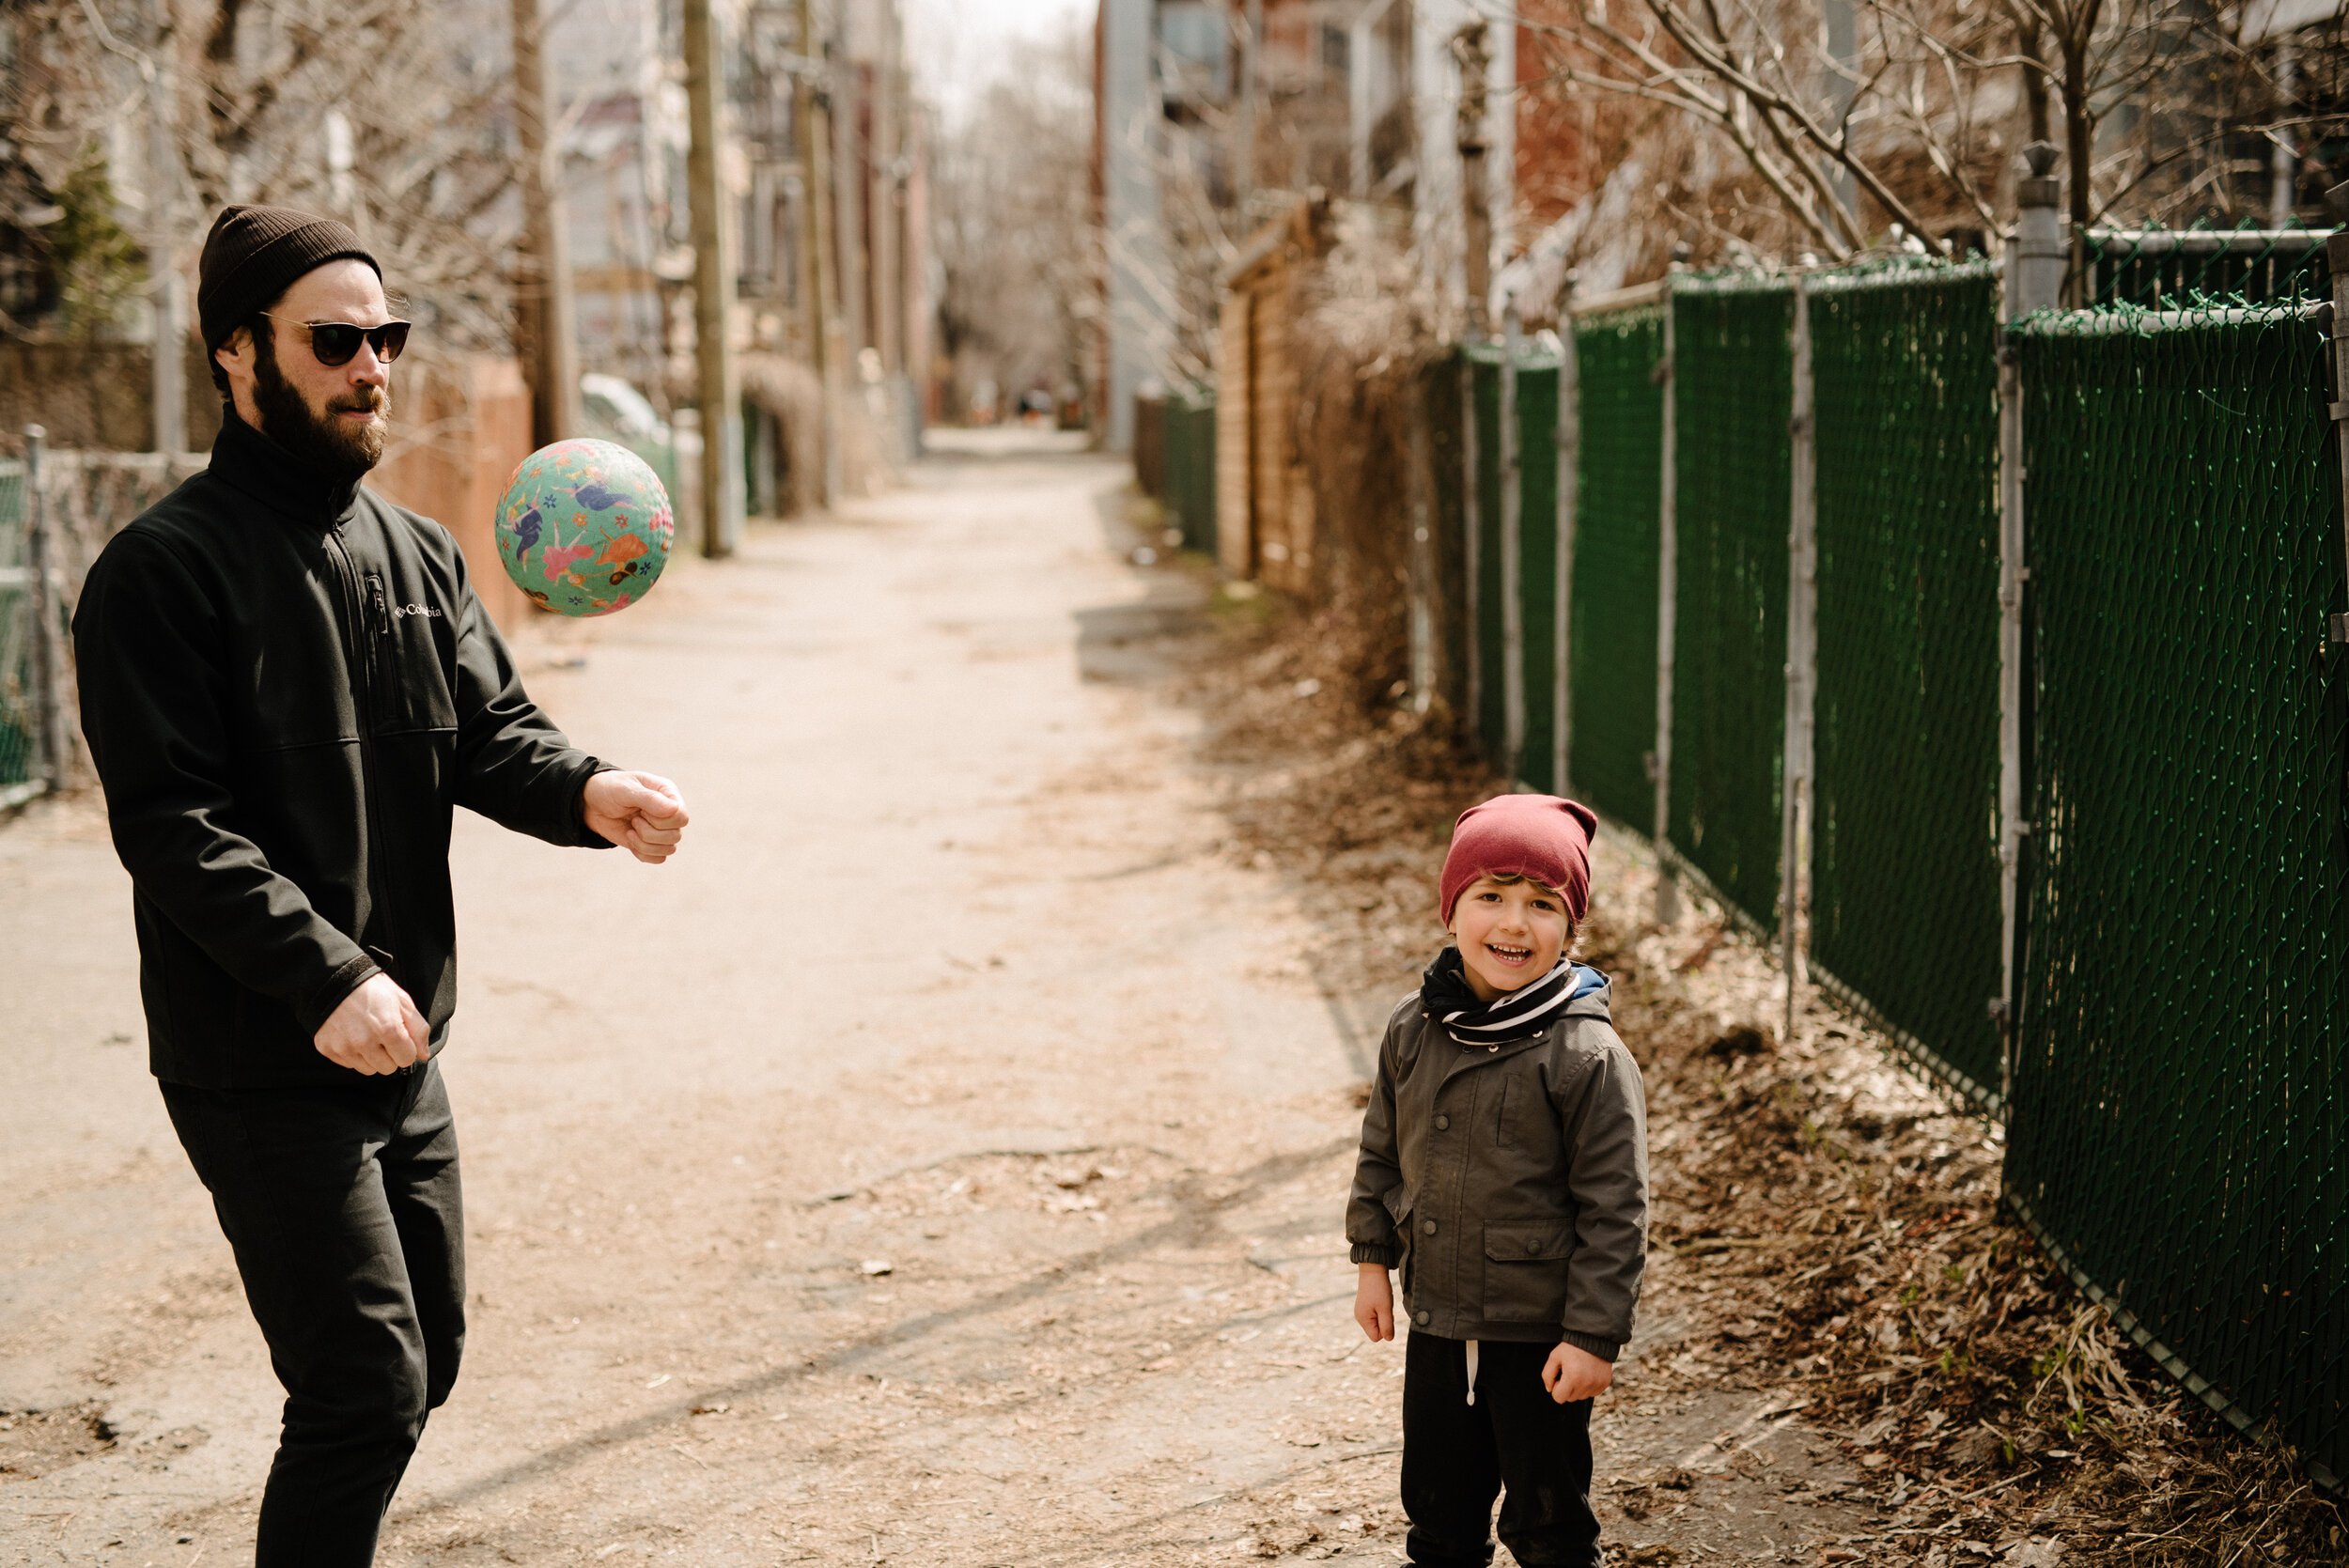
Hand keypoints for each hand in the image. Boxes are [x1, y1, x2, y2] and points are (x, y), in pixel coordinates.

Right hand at [314, 971, 429, 1074]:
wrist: (335, 979)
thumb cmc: (373, 989)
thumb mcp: (402, 1001)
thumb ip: (418, 1029)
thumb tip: (423, 1055)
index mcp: (388, 1029)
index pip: (406, 1059)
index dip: (407, 1048)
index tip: (400, 1037)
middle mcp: (364, 1042)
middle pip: (388, 1068)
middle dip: (390, 1055)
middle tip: (383, 1036)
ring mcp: (344, 1047)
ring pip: (368, 1069)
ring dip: (372, 1057)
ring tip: (367, 1035)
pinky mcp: (328, 1049)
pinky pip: (349, 1064)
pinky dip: (353, 1054)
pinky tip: (352, 1035)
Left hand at [584, 770, 688, 863]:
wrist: (591, 804)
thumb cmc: (609, 790)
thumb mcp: (625, 790)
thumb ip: (649, 799)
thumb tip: (673, 810)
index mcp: (668, 794)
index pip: (681, 817)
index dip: (661, 821)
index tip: (641, 811)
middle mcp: (669, 812)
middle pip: (676, 835)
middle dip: (650, 832)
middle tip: (634, 819)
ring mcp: (661, 829)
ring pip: (669, 848)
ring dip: (645, 843)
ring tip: (630, 829)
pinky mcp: (651, 843)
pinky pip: (659, 858)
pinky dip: (643, 853)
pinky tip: (630, 839)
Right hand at [1354, 1263, 1394, 1341]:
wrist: (1373, 1270)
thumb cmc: (1379, 1289)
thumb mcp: (1386, 1309)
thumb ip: (1387, 1326)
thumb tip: (1389, 1339)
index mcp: (1363, 1320)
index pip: (1376, 1337)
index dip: (1385, 1329)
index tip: (1387, 1314)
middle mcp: (1360, 1318)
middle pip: (1376, 1331)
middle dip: (1385, 1321)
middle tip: (1385, 1307)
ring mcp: (1362, 1312)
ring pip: (1377, 1323)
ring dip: (1384, 1315)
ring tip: (1383, 1302)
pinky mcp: (1365, 1307)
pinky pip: (1376, 1316)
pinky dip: (1381, 1310)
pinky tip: (1381, 1300)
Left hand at [1541, 1341, 1613, 1403]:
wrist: (1594, 1338)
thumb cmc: (1572, 1347)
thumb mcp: (1554, 1357)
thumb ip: (1547, 1375)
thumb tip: (1550, 1389)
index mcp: (1572, 1377)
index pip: (1559, 1398)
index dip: (1556, 1388)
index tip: (1560, 1376)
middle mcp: (1586, 1384)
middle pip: (1570, 1398)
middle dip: (1567, 1388)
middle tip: (1569, 1372)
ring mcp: (1597, 1384)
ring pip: (1581, 1396)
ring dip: (1578, 1388)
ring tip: (1579, 1372)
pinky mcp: (1604, 1383)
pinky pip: (1592, 1393)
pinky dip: (1588, 1386)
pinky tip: (1587, 1373)